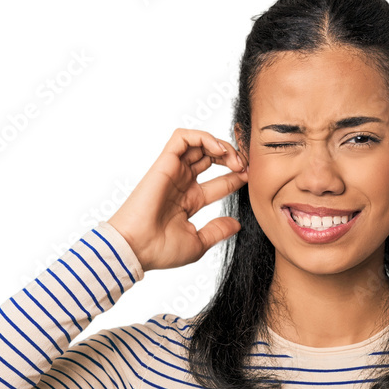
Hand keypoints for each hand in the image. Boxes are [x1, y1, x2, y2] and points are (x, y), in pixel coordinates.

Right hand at [107, 128, 248, 271]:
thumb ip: (218, 231)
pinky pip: (183, 138)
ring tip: (234, 158)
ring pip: (199, 144)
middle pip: (211, 158)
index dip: (236, 177)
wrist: (138, 248)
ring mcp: (174, 172)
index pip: (218, 182)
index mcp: (190, 201)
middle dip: (232, 158)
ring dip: (221, 145)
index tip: (251, 179)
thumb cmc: (161, 250)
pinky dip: (203, 137)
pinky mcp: (164, 163)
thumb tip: (236, 223)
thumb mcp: (198, 243)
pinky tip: (218, 150)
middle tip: (245, 167)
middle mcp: (182, 183)